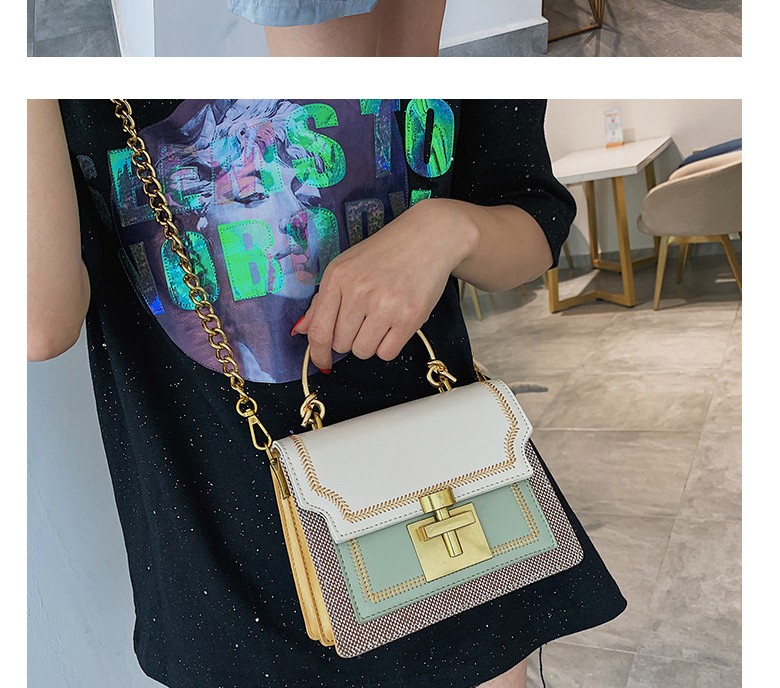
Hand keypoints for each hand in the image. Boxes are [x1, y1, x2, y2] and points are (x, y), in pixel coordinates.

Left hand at [292, 198, 476, 371]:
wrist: (428, 238)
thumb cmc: (385, 253)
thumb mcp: (346, 268)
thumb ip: (322, 301)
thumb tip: (301, 329)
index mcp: (338, 278)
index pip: (319, 330)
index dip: (318, 353)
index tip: (322, 362)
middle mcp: (358, 291)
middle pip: (341, 344)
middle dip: (350, 339)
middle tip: (364, 320)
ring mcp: (385, 305)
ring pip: (363, 351)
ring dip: (370, 343)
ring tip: (381, 320)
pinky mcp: (409, 317)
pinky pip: (387, 353)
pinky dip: (389, 345)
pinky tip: (394, 325)